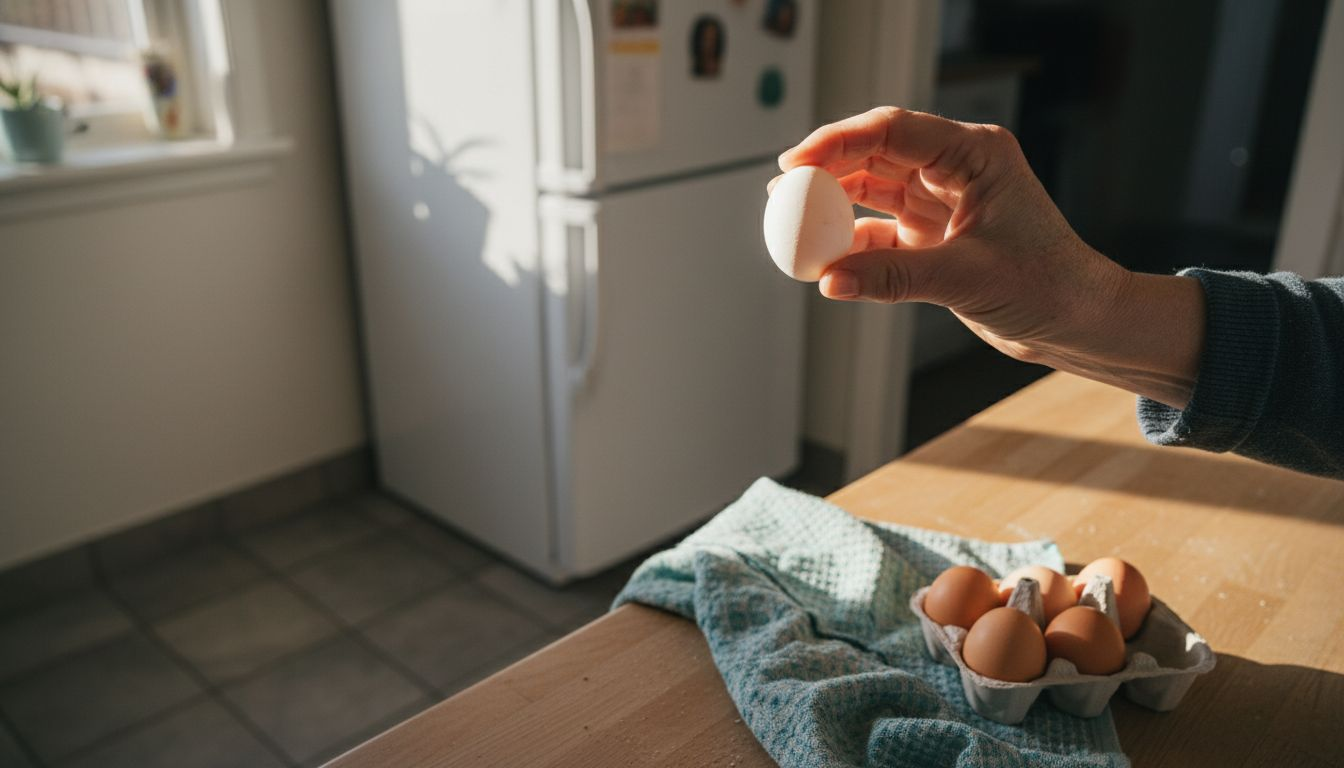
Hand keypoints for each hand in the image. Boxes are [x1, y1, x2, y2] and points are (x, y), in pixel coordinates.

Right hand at [774, 107, 1204, 407]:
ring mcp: (942, 201)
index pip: (892, 131)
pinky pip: (878, 232)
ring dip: (833, 206)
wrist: (1077, 322)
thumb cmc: (1047, 285)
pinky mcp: (933, 236)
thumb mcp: (966, 277)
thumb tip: (828, 281)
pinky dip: (850, 245)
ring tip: (790, 222)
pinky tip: (823, 261)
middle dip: (826, 169)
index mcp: (974, 154)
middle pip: (875, 153)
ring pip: (872, 190)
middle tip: (782, 189)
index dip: (837, 142)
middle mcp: (955, 169)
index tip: (794, 162)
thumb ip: (892, 276)